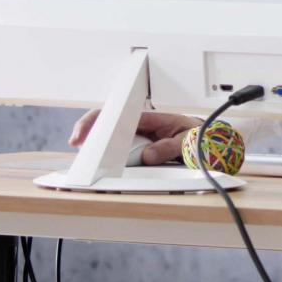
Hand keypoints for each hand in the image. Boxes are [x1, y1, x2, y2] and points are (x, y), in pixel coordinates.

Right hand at [69, 108, 201, 164]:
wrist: (206, 140)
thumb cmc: (197, 135)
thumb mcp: (188, 139)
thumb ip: (169, 147)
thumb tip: (147, 156)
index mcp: (150, 118)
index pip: (117, 115)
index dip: (97, 122)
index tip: (84, 134)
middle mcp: (139, 127)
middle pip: (106, 126)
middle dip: (88, 132)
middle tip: (75, 143)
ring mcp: (137, 139)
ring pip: (111, 142)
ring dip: (97, 150)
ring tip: (85, 160)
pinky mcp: (138, 152)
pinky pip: (120, 155)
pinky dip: (108, 160)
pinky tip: (100, 166)